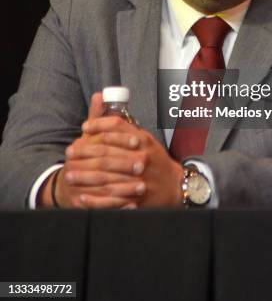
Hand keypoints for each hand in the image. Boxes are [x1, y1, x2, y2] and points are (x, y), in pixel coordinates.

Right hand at [38, 93, 142, 208]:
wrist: (68, 186)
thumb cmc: (85, 157)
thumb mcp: (90, 138)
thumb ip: (97, 118)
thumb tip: (100, 94)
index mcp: (78, 150)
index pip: (101, 144)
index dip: (121, 141)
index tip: (139, 142)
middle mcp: (75, 169)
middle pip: (102, 167)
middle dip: (124, 167)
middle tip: (144, 166)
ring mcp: (77, 189)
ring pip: (103, 189)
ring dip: (124, 189)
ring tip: (142, 187)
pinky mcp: (82, 206)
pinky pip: (102, 208)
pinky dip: (118, 207)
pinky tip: (133, 206)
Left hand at [68, 114, 183, 208]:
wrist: (174, 185)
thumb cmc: (155, 159)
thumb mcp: (144, 138)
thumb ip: (124, 126)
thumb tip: (103, 101)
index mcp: (142, 140)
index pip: (118, 127)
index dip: (99, 125)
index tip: (84, 127)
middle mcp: (141, 156)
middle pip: (107, 153)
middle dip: (85, 153)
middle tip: (69, 153)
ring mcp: (140, 178)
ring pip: (107, 177)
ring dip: (85, 176)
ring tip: (68, 175)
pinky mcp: (138, 197)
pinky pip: (112, 199)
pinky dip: (96, 199)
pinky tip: (82, 196)